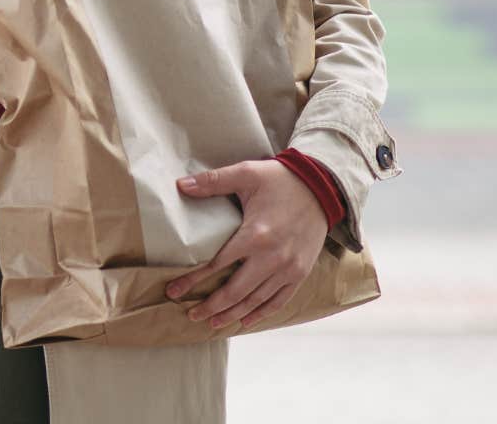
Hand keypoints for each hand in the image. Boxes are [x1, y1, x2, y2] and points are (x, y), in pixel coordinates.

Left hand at [166, 159, 329, 330]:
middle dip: (211, 306)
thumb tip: (181, 185)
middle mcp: (273, 258)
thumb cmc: (280, 180)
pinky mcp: (301, 273)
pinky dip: (261, 313)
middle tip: (191, 314)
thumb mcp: (246, 173)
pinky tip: (245, 321)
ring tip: (212, 323)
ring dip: (233, 314)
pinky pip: (279, 300)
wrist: (323, 188)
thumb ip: (213, 181)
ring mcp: (289, 269)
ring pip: (256, 301)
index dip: (193, 280)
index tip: (174, 291)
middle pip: (236, 291)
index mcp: (255, 235)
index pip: (217, 265)